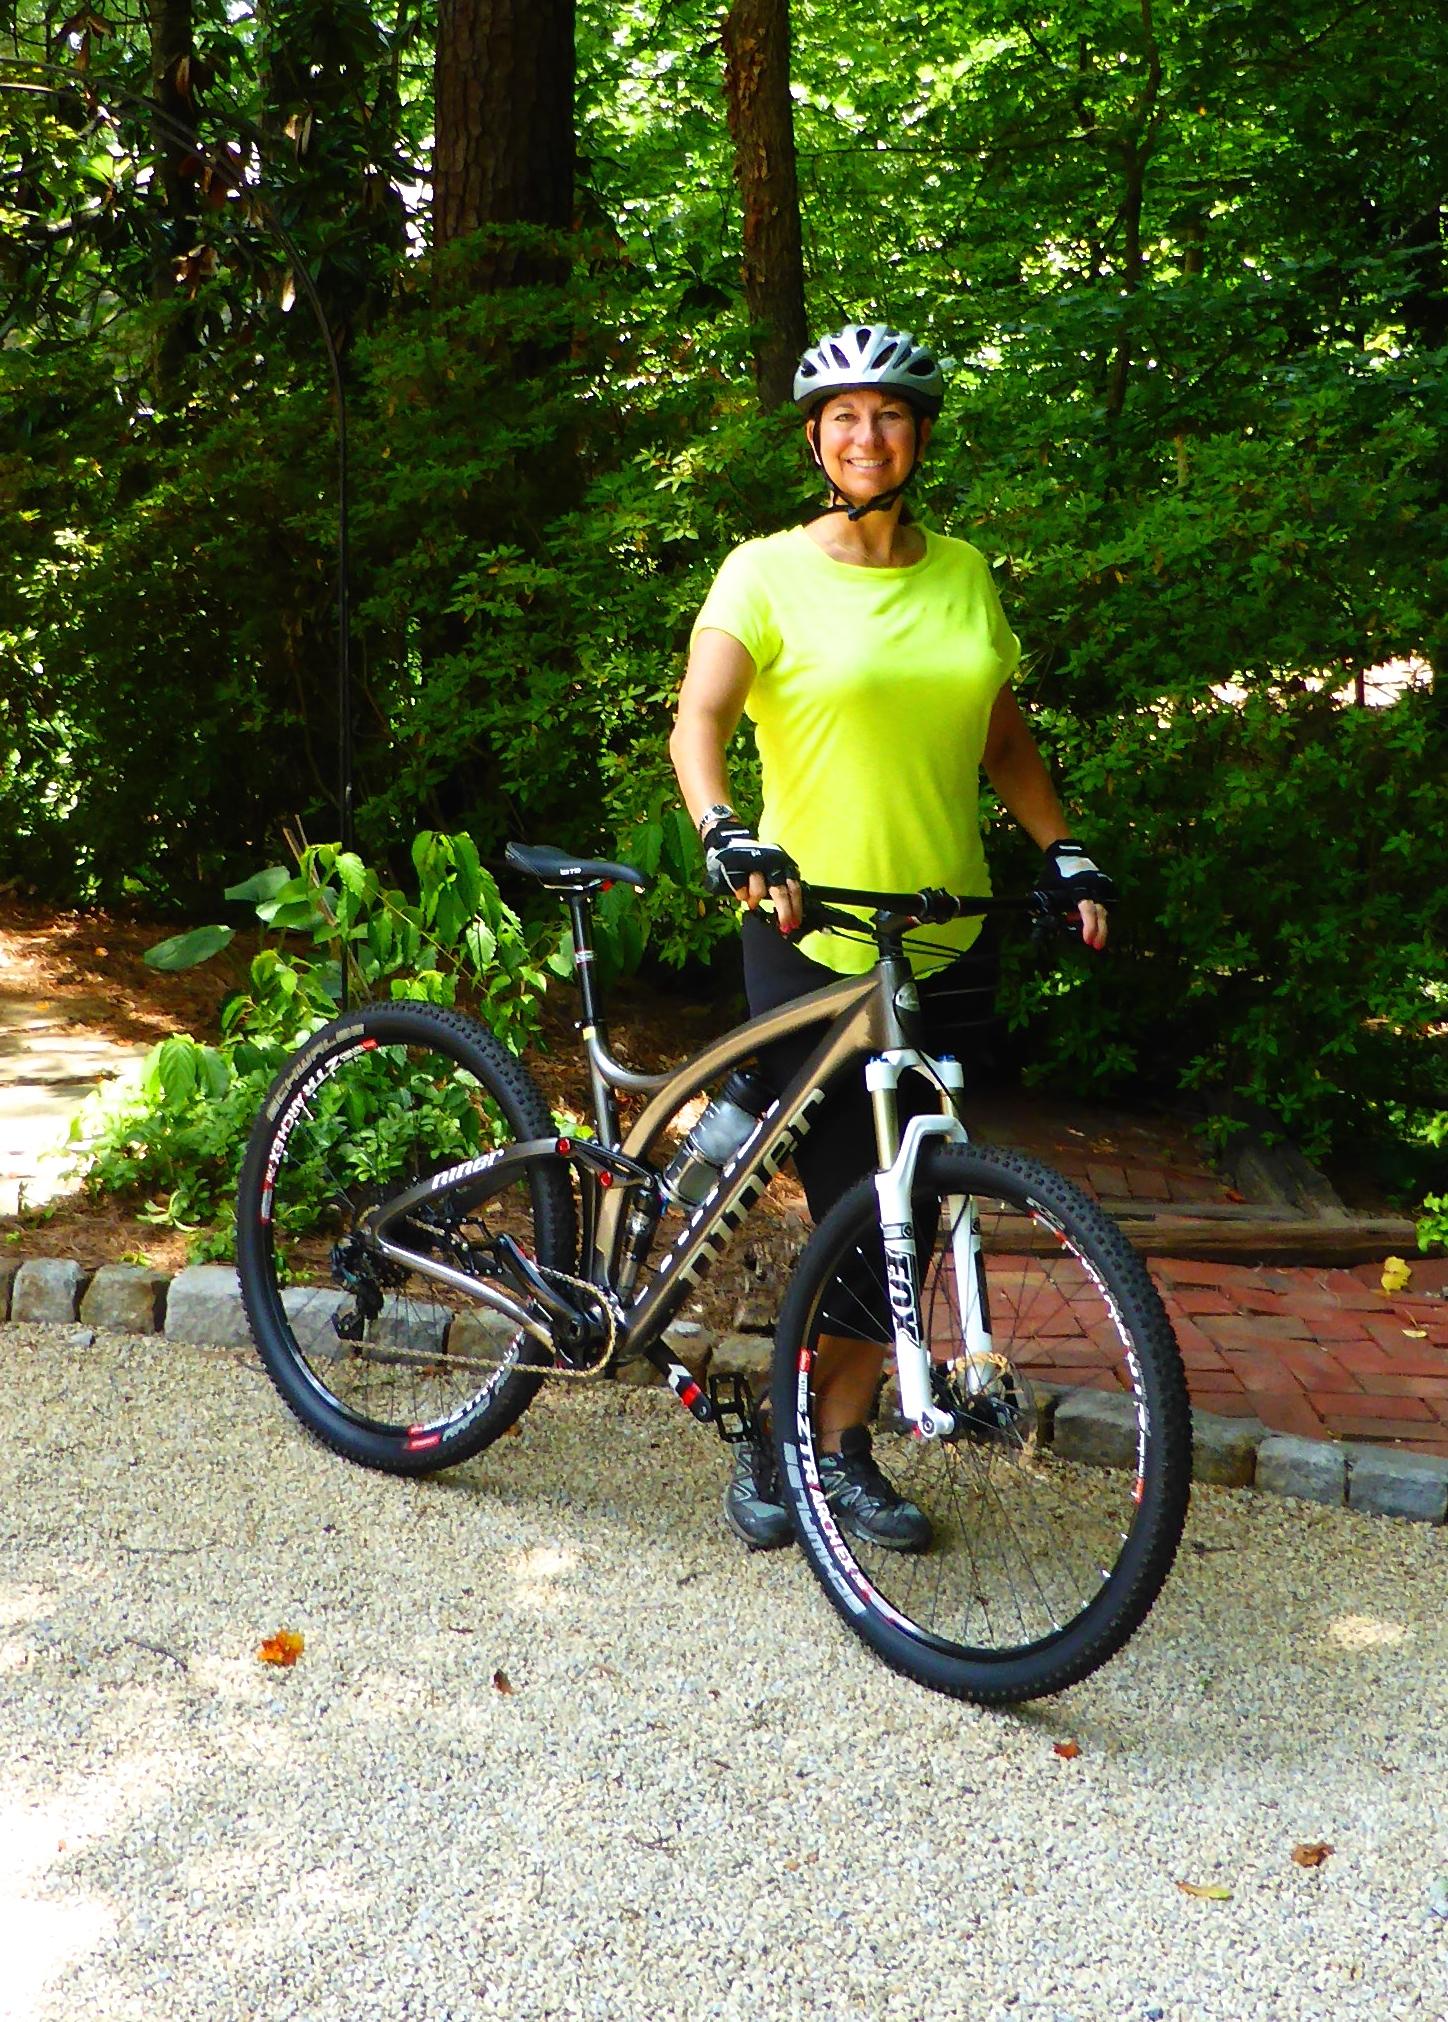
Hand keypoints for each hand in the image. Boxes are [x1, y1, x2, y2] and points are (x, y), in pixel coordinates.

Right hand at [702, 817, 802, 931]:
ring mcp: (753, 863)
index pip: (794, 888)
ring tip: (752, 903)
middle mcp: (771, 862)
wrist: (729, 839)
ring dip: (755, 900)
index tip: (795, 923)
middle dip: (783, 911)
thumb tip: (790, 915)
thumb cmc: (754, 862)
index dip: (796, 907)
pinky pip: (741, 888)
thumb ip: (781, 887)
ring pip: (759, 891)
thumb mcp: (772, 870)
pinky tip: (741, 893)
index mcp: (783, 864)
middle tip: (783, 925)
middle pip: (780, 892)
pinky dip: (741, 894)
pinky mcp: (736, 865)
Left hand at [1034, 839, 1115, 951]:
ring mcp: (1099, 888)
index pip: (1087, 910)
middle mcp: (1093, 889)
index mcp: (1079, 890)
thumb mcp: (1046, 889)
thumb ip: (1042, 904)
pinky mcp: (1101, 888)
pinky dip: (1098, 917)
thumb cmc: (1054, 874)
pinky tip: (1094, 927)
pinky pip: (1103, 905)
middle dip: (1100, 931)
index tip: (1087, 940)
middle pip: (1100, 914)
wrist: (1067, 855)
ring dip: (1099, 926)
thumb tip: (1034, 917)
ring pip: (1103, 911)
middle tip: (1096, 946)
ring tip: (1094, 940)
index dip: (1089, 926)